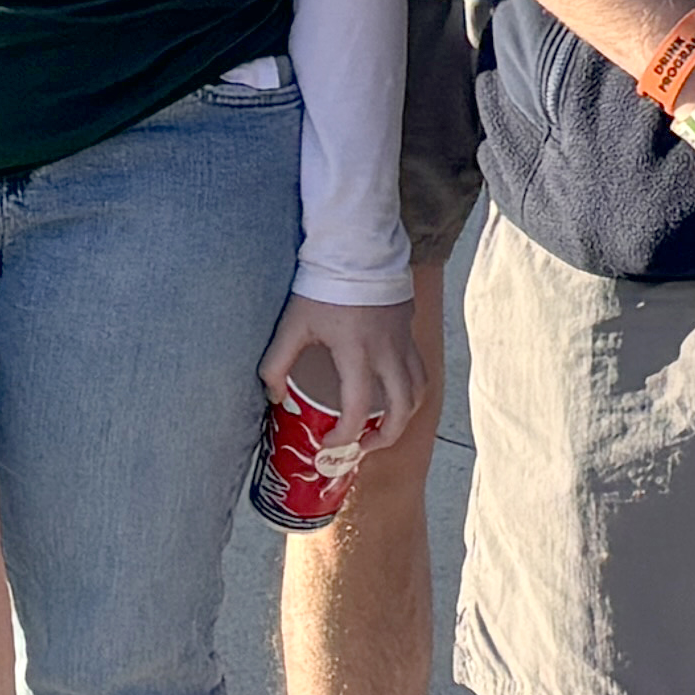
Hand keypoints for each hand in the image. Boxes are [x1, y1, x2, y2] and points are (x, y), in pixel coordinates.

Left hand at [266, 293, 420, 454]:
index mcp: (356, 353)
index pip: (358, 408)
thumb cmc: (322, 288)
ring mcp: (403, 341)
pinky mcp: (409, 330)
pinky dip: (410, 390)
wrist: (357, 249)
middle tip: (365, 445)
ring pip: (419, 389)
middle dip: (386, 436)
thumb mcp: (292, 326)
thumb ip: (276, 364)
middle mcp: (387, 352)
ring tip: (383, 426)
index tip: (328, 442)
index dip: (344, 435)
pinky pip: (419, 369)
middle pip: (403, 407)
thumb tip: (274, 397)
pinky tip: (390, 392)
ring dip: (404, 415)